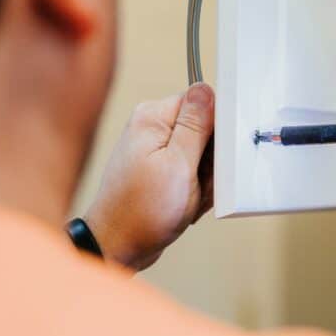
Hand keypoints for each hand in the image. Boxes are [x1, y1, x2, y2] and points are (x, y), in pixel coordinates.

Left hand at [84, 84, 214, 271]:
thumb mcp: (178, 165)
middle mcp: (152, 127)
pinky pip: (193, 171)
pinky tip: (186, 204)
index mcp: (153, 116)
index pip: (204, 103)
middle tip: (198, 185)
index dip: (217, 132)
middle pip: (206, 131)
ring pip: (203, 155)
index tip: (214, 158)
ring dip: (205, 180)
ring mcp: (155, 149)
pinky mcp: (160, 168)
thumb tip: (206, 89)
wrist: (118, 246)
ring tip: (189, 198)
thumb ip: (195, 126)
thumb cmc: (142, 211)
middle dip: (211, 162)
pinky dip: (196, 190)